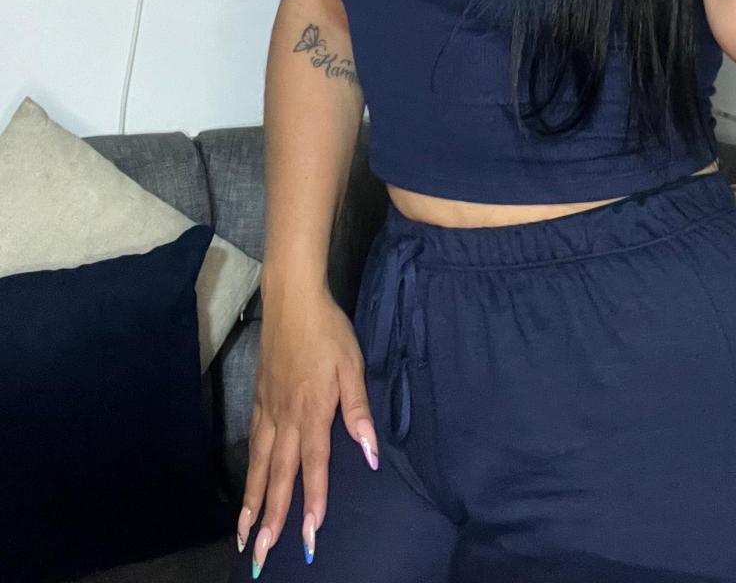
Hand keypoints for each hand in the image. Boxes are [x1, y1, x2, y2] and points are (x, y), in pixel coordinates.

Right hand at [236, 286, 378, 572]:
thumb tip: (370, 453)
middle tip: (261, 554)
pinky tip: (247, 484)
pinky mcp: (259, 400)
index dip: (313, 501)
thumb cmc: (329, 332)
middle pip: (277, 475)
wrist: (291, 301)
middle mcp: (286, 418)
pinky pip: (252, 443)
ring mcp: (268, 410)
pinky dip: (248, 470)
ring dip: (251, 502)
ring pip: (258, 464)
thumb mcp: (353, 367)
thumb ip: (359, 412)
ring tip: (244, 534)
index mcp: (313, 411)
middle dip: (271, 517)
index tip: (311, 536)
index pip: (313, 466)